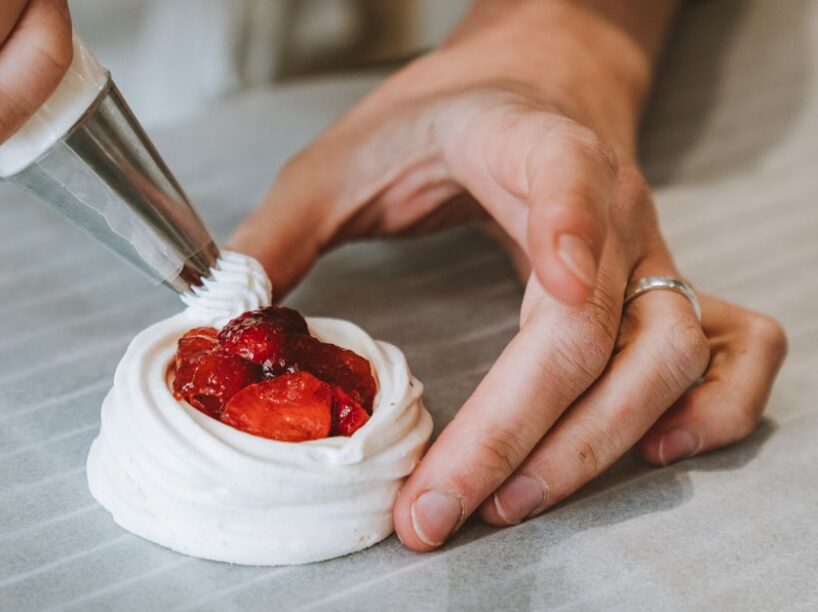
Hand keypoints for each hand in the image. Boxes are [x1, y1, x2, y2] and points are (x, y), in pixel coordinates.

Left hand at [227, 48, 786, 548]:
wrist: (537, 79)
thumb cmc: (444, 116)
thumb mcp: (346, 153)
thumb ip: (283, 230)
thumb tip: (225, 315)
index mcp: (530, 147)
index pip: (569, 182)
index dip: (572, 237)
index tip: (557, 293)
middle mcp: (609, 207)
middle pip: (598, 327)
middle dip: (521, 433)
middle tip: (438, 506)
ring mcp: (648, 253)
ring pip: (669, 356)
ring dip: (598, 445)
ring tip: (508, 504)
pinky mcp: (664, 288)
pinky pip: (733, 350)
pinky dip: (714, 411)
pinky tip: (648, 456)